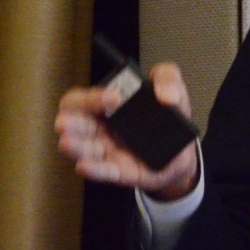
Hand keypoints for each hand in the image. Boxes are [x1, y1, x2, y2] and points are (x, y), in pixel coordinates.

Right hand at [54, 62, 199, 200]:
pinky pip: (103, 172)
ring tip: (68, 143)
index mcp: (105, 106)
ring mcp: (107, 152)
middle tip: (67, 123)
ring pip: (81, 150)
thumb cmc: (168, 116)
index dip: (90, 97)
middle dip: (69, 123)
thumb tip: (166, 95)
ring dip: (75, 146)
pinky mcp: (120, 172)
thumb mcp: (172, 87)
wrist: (183, 151)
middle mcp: (100, 129)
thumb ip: (168, 77)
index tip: (114, 97)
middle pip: (72, 125)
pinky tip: (84, 165)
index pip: (81, 100)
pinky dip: (94, 170)